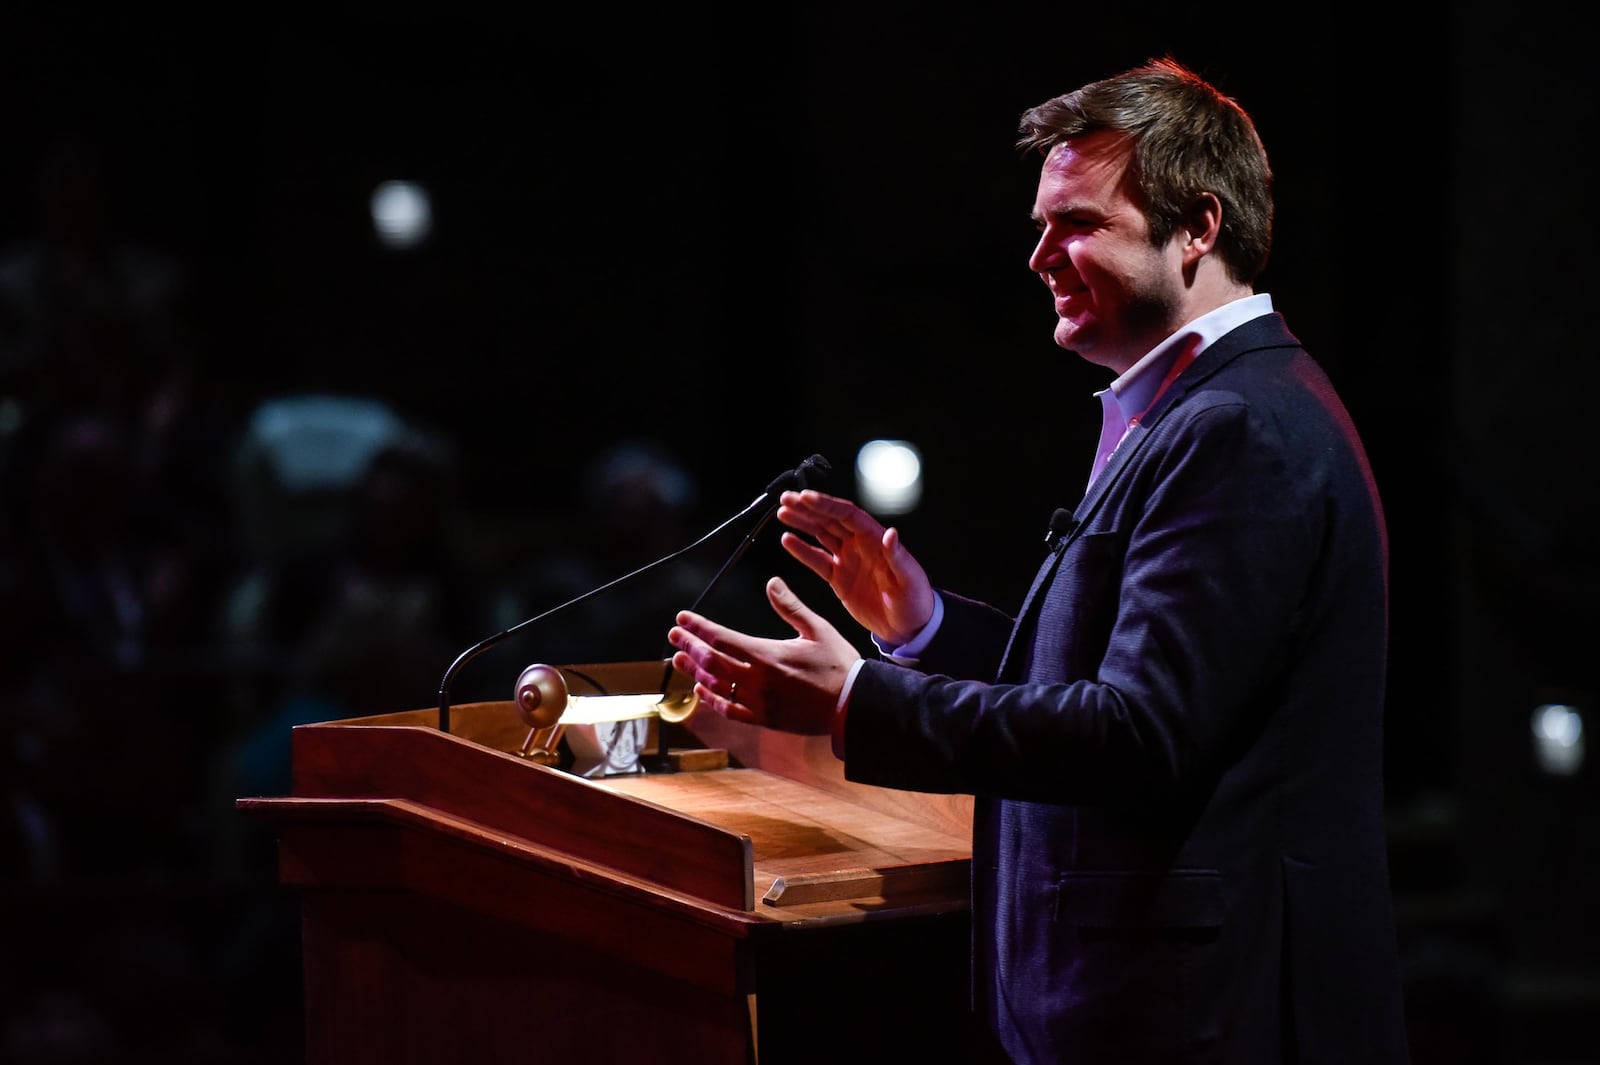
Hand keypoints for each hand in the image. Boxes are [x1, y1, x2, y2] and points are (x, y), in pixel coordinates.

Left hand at [668, 576, 860, 734]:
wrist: (853, 705)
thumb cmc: (839, 665)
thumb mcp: (818, 629)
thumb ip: (790, 606)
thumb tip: (772, 582)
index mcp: (768, 655)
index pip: (722, 638)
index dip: (698, 627)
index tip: (682, 619)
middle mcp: (758, 680)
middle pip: (712, 660)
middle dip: (690, 645)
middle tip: (674, 635)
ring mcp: (759, 702)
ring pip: (716, 685)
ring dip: (695, 671)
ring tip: (680, 658)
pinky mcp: (764, 719)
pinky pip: (729, 710)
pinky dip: (711, 700)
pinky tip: (701, 691)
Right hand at [776, 489, 935, 646]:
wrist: (908, 627)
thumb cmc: (915, 601)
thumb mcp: (910, 579)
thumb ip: (897, 556)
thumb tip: (890, 533)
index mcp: (875, 540)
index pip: (847, 515)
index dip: (826, 505)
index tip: (806, 497)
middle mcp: (859, 545)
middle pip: (829, 519)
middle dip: (807, 508)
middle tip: (786, 498)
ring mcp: (848, 560)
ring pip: (820, 534)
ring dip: (802, 522)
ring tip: (783, 512)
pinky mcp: (839, 578)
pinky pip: (817, 560)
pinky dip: (802, 550)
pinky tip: (787, 540)